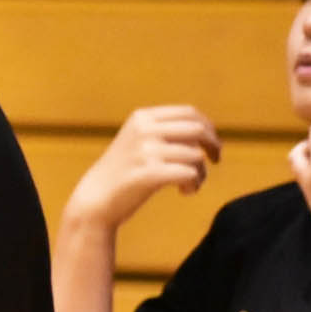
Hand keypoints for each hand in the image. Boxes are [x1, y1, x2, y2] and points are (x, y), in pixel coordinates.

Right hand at [64, 106, 221, 228]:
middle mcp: (144, 130)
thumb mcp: (137, 140)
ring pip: (196, 155)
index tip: (212, 144)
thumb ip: (164, 131)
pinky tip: (185, 192)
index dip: (209, 127)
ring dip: (201, 172)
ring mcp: (145, 151)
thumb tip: (206, 131)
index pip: (189, 113)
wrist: (95, 198)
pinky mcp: (149, 173)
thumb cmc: (123, 172)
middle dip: (213, 145)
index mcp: (142, 117)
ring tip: (191, 185)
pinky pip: (190, 174)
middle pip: (197, 130)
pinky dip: (194, 184)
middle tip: (215, 160)